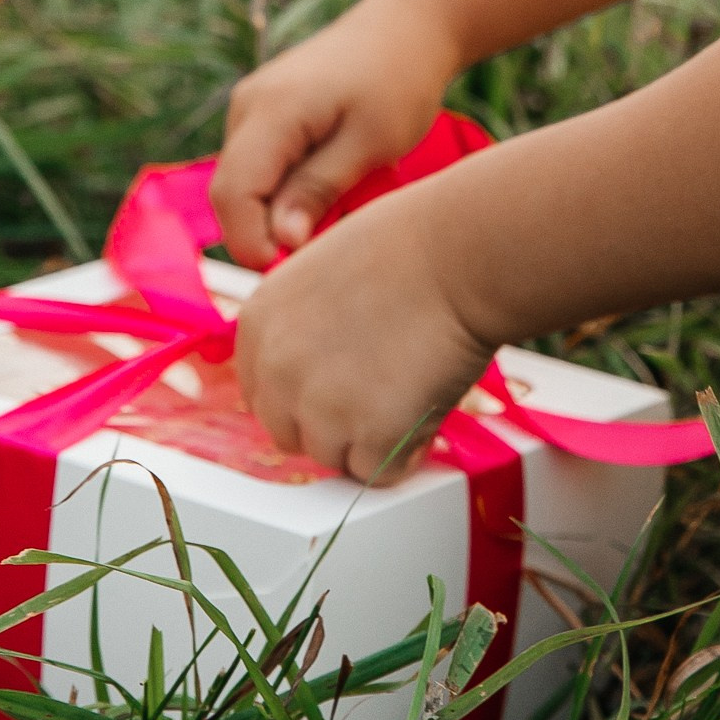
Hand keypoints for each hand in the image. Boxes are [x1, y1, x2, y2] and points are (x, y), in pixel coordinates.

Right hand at [210, 0, 461, 268]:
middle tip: (326, 247)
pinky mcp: (262, 110)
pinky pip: (257, 166)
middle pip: (231, 193)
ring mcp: (250, 105)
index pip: (232, 195)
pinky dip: (283, 190)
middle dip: (266, 232)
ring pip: (243, 183)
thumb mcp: (370, 143)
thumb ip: (318, 189)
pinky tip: (329, 187)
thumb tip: (279, 243)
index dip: (253, 244)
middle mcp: (247, 105)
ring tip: (337, 210)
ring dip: (277, 212)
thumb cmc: (400, 81)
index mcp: (271, 110)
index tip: (298, 269)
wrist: (409, 25)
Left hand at [233, 188, 491, 479]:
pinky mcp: (369, 436)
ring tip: (406, 388)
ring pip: (332, 457)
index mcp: (259, 324)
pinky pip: (377, 473)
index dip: (304, 392)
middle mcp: (277, 370)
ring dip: (368, 438)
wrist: (460, 255)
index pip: (261, 391)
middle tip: (376, 389)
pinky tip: (423, 406)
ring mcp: (320, 408)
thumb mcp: (321, 272)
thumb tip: (308, 367)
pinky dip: (404, 453)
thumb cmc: (408, 247)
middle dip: (330, 422)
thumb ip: (298, 325)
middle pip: (288, 431)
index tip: (335, 384)